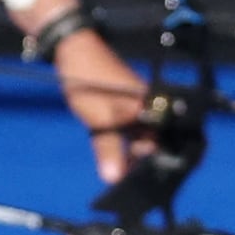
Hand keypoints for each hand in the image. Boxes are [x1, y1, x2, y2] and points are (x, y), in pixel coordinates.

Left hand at [51, 23, 150, 186]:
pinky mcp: (128, 104)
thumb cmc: (89, 82)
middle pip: (153, 142)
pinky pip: (131, 128)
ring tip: (116, 168)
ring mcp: (139, 104)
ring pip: (140, 136)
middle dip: (140, 161)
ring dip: (129, 153)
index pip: (160, 145)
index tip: (136, 183)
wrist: (75, 51)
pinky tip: (114, 152)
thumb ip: (109, 151)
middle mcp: (151, 106)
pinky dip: (124, 142)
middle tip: (123, 178)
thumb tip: (114, 178)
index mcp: (152, 108)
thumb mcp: (99, 122)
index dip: (149, 166)